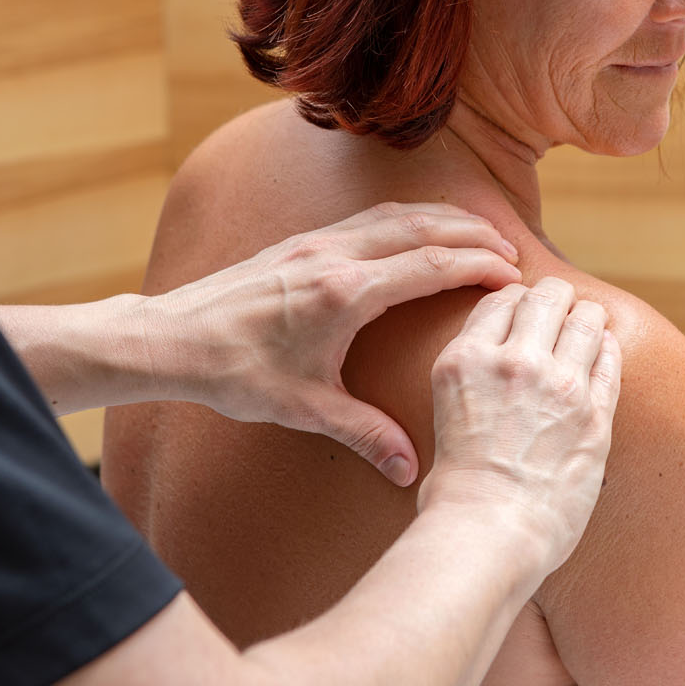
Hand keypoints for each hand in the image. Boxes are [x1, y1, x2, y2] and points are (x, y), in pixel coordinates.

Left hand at [143, 203, 522, 484]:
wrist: (171, 338)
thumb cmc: (234, 374)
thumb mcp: (304, 409)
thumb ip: (363, 434)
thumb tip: (410, 471)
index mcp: (344, 293)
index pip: (430, 266)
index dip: (478, 266)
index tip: (514, 275)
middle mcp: (334, 256)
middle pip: (422, 227)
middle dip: (473, 233)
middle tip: (512, 249)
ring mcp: (315, 243)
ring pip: (395, 214)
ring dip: (442, 219)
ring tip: (478, 233)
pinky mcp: (300, 243)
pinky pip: (369, 218)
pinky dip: (407, 218)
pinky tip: (418, 231)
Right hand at [420, 278, 621, 572]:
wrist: (488, 535)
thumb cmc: (457, 495)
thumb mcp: (444, 415)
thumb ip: (471, 381)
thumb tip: (490, 377)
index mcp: (465, 360)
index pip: (500, 300)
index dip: (518, 300)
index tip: (526, 310)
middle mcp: (512, 360)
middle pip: (546, 296)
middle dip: (557, 300)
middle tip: (562, 310)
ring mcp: (558, 383)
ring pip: (586, 318)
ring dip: (588, 318)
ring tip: (588, 326)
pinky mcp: (595, 412)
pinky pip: (610, 358)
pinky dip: (608, 349)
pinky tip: (605, 352)